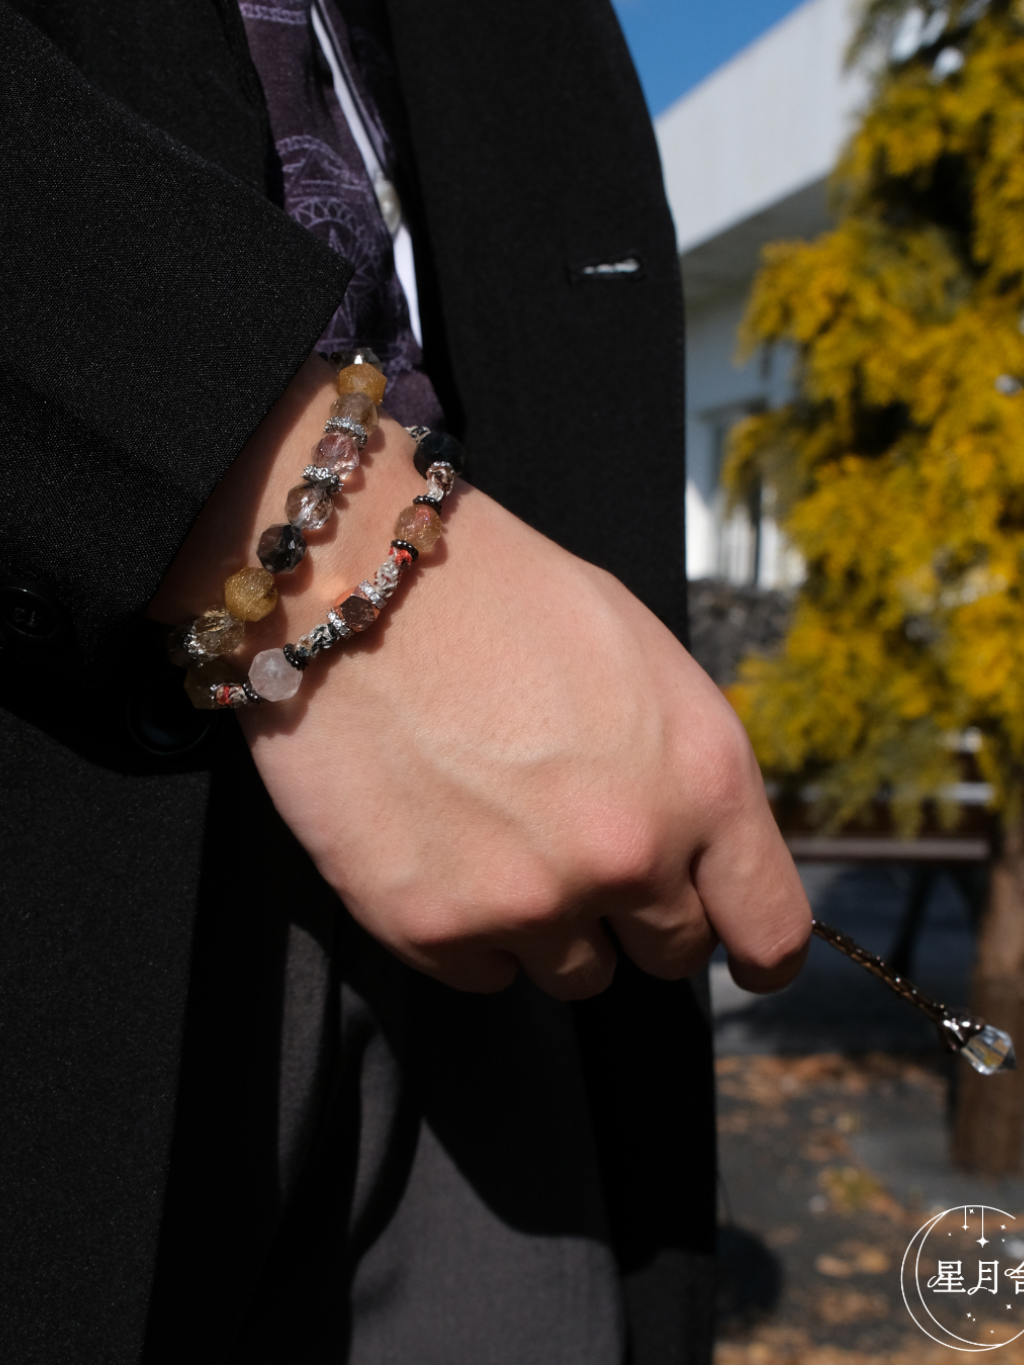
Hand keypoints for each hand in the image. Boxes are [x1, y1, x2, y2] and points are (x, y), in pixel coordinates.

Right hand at [151, 355, 811, 999]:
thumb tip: (697, 860)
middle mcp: (627, 855)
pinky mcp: (430, 926)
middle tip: (580, 847)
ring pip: (573, 974)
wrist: (356, 582)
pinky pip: (481, 973)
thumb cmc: (507, 601)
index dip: (757, 948)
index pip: (769, 930)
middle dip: (637, 915)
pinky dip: (470, 929)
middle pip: (668, 956)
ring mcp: (527, 900)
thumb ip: (689, 779)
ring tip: (496, 832)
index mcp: (702, 780)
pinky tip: (442, 847)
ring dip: (549, 924)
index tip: (740, 954)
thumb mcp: (646, 663)